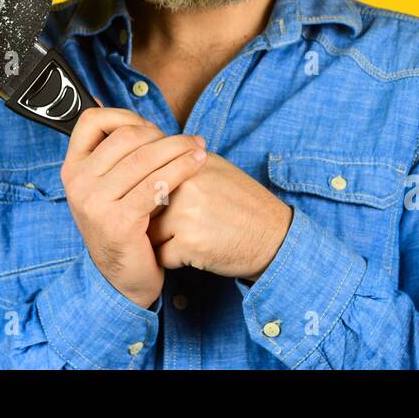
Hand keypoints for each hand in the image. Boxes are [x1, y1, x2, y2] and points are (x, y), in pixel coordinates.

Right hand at [61, 106, 208, 308]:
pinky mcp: (119, 221)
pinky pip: (156, 184)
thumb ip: (114, 155)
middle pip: (127, 137)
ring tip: (200, 148)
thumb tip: (127, 113)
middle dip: (163, 134)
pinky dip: (182, 169)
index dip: (125, 116)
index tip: (151, 127)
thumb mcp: (107, 188)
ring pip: (145, 157)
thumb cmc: (123, 227)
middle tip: (188, 140)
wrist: (124, 279)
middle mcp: (78, 183)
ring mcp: (95, 203)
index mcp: (73, 169)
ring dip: (179, 148)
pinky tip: (198, 165)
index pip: (92, 121)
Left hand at [147, 151, 292, 280]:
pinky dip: (174, 260)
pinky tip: (196, 253)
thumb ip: (182, 162)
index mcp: (190, 163)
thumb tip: (146, 157)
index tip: (161, 204)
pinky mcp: (189, 245)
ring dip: (162, 241)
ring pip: (148, 232)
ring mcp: (186, 215)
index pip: (146, 175)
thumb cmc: (244, 204)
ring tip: (189, 238)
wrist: (275, 237)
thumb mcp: (216, 169)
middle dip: (152, 218)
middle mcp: (186, 185)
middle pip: (143, 205)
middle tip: (176, 225)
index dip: (148, 194)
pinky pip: (161, 256)